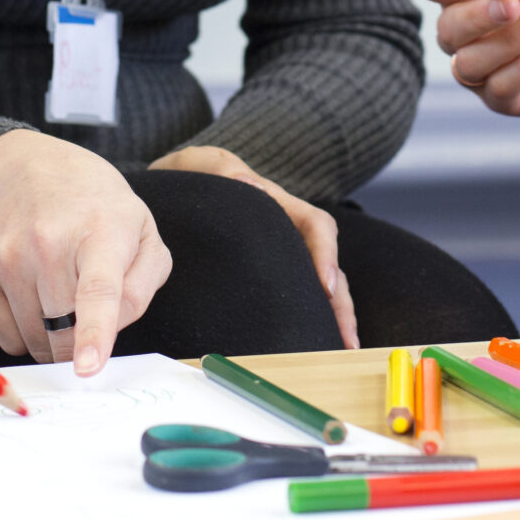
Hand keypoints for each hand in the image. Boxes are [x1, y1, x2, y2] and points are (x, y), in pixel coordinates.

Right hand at [0, 130, 172, 375]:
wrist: (31, 171)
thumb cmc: (96, 210)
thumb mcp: (143, 234)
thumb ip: (142, 287)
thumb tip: (111, 332)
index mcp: (102, 232)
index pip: (97, 290)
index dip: (94, 332)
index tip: (87, 367)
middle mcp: (48, 241)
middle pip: (63, 331)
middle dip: (80, 343)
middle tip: (88, 317)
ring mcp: (7, 254)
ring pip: (33, 340)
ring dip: (51, 338)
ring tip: (59, 294)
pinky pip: (5, 337)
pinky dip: (24, 332)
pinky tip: (32, 294)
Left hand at [148, 145, 358, 349]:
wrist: (173, 188)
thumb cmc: (192, 176)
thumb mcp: (200, 165)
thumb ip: (219, 169)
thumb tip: (246, 182)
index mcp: (276, 205)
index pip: (316, 226)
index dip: (326, 255)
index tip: (326, 287)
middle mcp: (286, 233)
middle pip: (327, 267)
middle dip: (341, 305)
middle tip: (346, 342)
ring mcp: (279, 257)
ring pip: (317, 288)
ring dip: (331, 320)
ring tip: (340, 354)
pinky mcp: (266, 278)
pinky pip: (292, 300)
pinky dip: (305, 324)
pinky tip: (305, 350)